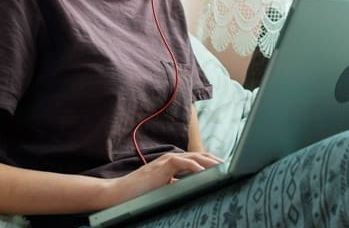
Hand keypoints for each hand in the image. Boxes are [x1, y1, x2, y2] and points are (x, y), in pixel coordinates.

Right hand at [104, 151, 222, 205]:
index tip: (222, 167)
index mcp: (172, 163)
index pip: (195, 160)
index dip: (209, 162)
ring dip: (209, 161)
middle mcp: (171, 159)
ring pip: (193, 158)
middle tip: (228, 165)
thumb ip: (175, 183)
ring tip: (222, 166)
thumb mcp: (162, 187)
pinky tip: (204, 171)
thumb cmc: (140, 191)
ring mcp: (167, 161)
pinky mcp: (163, 166)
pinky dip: (194, 167)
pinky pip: (182, 164)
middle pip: (198, 156)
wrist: (120, 192)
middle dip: (214, 160)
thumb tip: (189, 187)